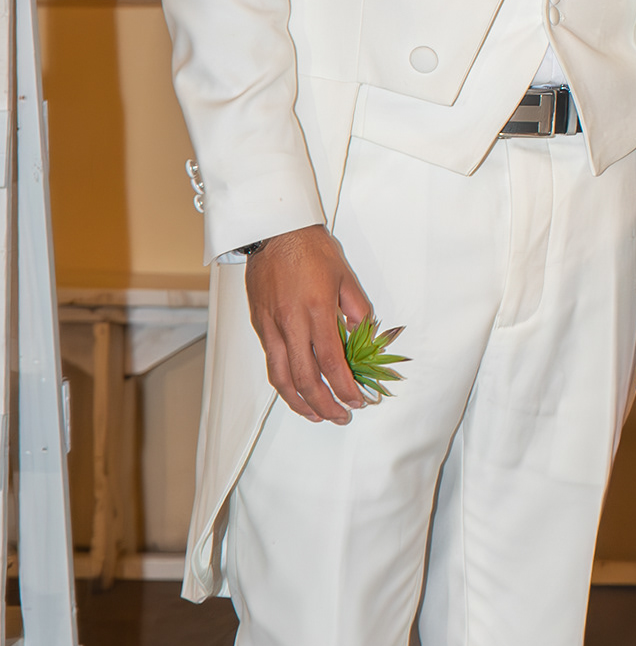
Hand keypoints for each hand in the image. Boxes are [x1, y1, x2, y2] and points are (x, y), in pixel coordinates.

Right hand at [245, 228, 374, 423]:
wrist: (273, 229)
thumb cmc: (311, 248)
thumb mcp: (345, 276)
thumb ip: (358, 310)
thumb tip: (366, 337)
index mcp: (316, 310)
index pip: (331, 362)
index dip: (344, 387)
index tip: (357, 401)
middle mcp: (290, 322)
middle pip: (305, 379)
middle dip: (325, 404)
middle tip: (340, 415)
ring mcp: (271, 325)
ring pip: (281, 377)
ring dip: (300, 402)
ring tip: (316, 415)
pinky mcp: (259, 324)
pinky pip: (271, 362)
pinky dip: (284, 383)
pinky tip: (295, 391)